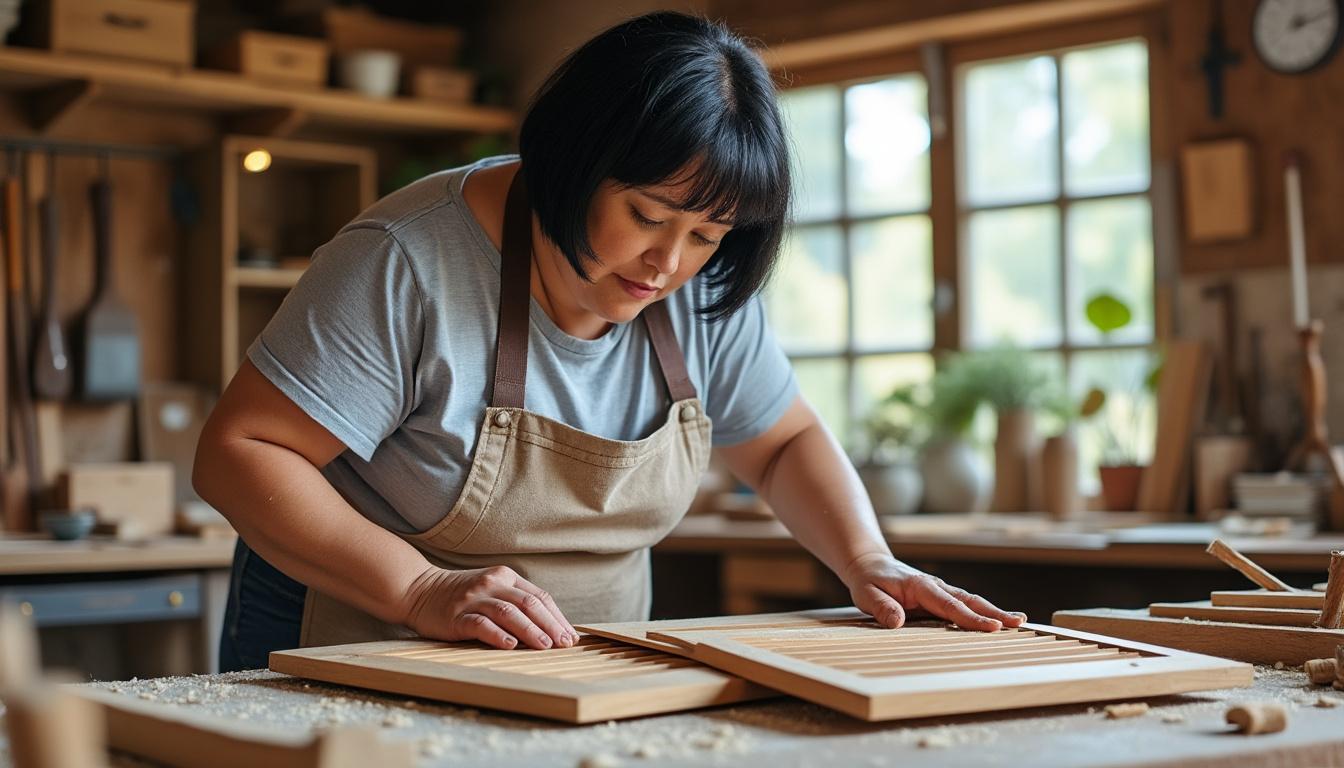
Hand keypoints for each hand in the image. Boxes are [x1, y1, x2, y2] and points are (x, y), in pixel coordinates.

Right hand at [400, 565, 579, 649]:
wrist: (419, 591)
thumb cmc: (462, 596)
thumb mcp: (492, 590)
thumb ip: (517, 602)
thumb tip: (551, 628)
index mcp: (505, 576)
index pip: (539, 597)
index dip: (557, 618)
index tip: (570, 636)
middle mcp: (492, 584)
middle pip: (528, 604)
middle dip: (550, 625)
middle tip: (564, 644)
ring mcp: (473, 599)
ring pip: (508, 613)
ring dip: (530, 630)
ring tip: (545, 646)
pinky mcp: (457, 616)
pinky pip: (480, 624)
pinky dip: (497, 634)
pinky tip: (510, 645)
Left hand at [840, 552, 1026, 631]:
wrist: (869, 564)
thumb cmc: (868, 580)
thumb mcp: (866, 593)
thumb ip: (881, 607)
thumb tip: (898, 622)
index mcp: (920, 586)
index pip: (949, 605)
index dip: (971, 618)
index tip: (992, 627)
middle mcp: (935, 586)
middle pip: (969, 600)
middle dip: (994, 612)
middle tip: (1019, 623)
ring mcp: (940, 590)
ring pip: (970, 600)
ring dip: (993, 611)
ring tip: (1019, 622)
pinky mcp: (940, 597)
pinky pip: (964, 604)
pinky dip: (982, 612)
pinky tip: (997, 622)